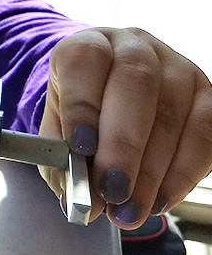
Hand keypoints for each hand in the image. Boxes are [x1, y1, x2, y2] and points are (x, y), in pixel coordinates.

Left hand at [38, 27, 211, 228]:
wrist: (106, 99)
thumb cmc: (79, 115)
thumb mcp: (58, 131)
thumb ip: (63, 161)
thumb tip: (78, 200)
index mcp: (88, 45)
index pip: (85, 61)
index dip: (82, 105)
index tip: (79, 147)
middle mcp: (134, 47)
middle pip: (135, 84)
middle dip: (122, 146)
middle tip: (111, 190)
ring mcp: (175, 66)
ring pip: (172, 112)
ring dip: (152, 171)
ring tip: (129, 209)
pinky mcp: (206, 93)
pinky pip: (205, 134)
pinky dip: (182, 174)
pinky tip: (158, 200)